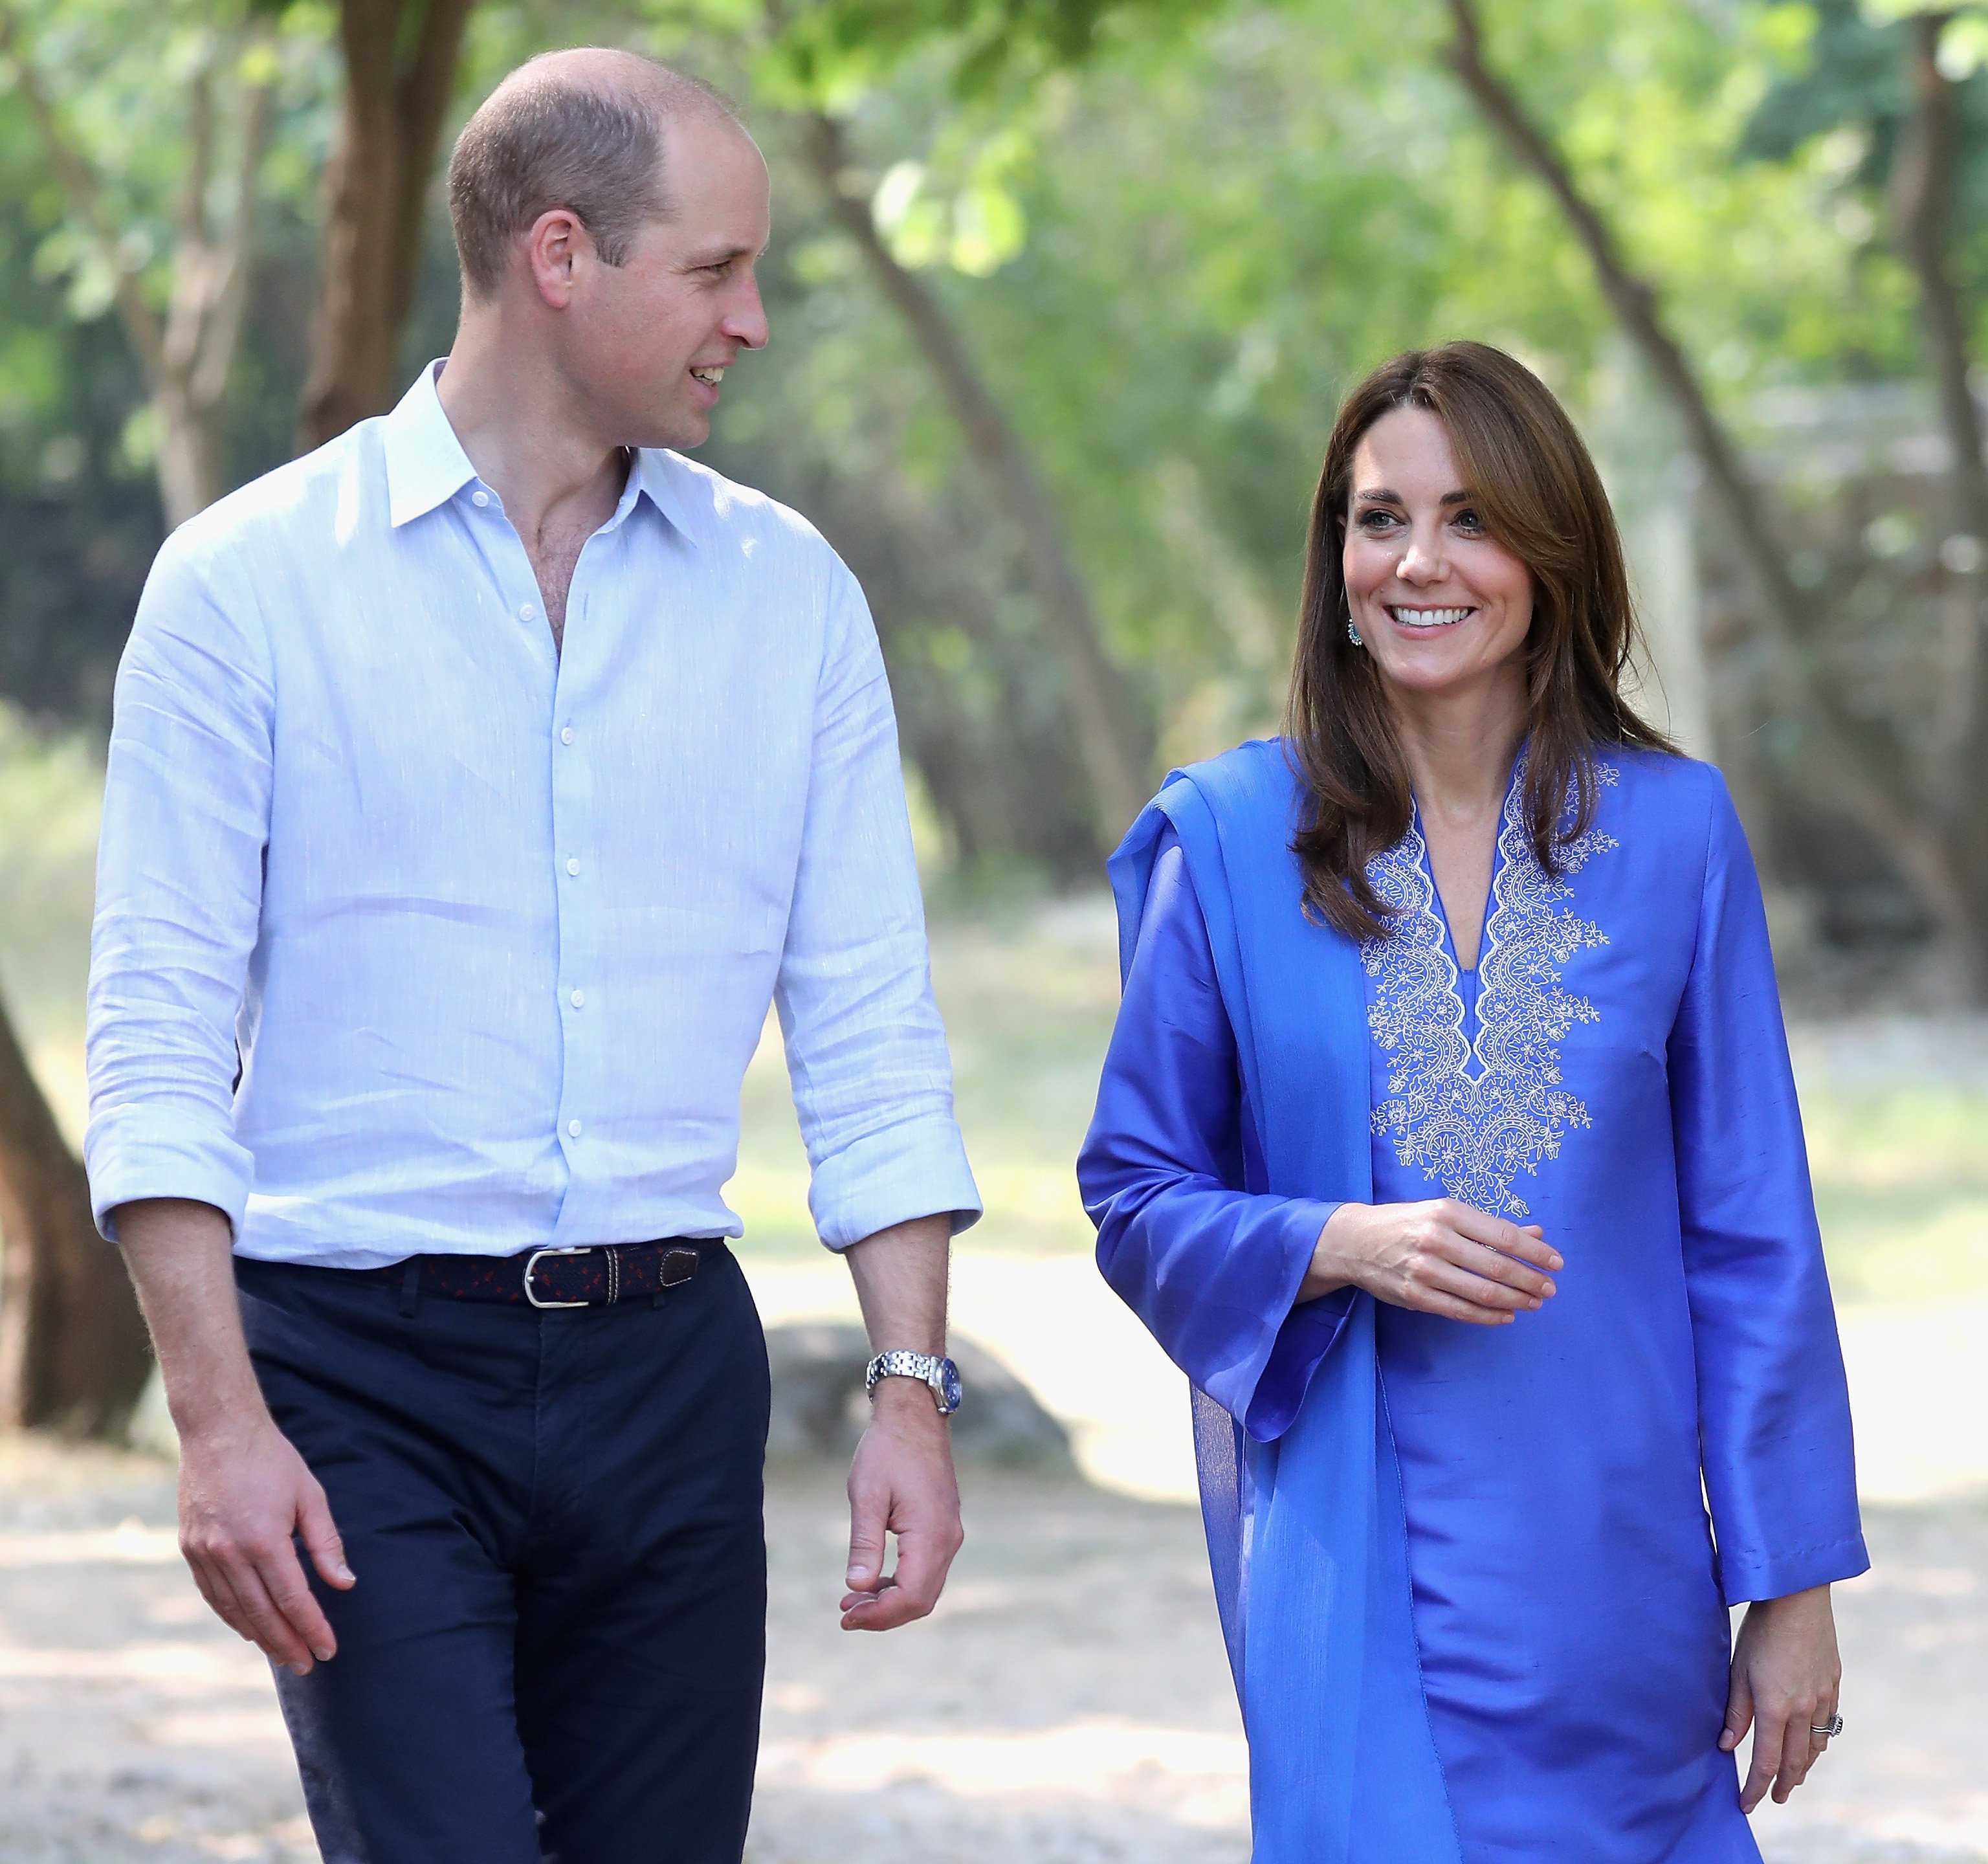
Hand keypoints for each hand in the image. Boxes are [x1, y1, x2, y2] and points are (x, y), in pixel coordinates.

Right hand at [178, 1415, 354, 1674]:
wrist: (218, 1432)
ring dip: (259, 1637)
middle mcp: (229, 1552)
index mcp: (263, 1539)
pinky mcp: (190, 1549)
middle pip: (262, 1613)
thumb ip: (326, 1543)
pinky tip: (249, 1627)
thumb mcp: (310, 1495)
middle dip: (287, 1643)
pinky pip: (213, 1594)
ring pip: (234, 1609)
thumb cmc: (272, 1460)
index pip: (292, 1599)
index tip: (328, 1649)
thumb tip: (344, 1584)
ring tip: (283, 1654)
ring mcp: (204, 1553)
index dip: (312, 1628)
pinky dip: (232, 1616)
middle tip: (307, 1665)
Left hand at [839, 1379, 962, 1631]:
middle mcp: (948, 1539)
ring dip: (892, 1600)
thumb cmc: (887, 1450)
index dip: (878, 1615)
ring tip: (853, 1599)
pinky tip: (875, 1580)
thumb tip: (857, 1587)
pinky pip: (927, 1570)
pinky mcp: (943, 1527)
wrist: (914, 1415)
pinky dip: (902, 1583)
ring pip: (926, 1587)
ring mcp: (949, 1533)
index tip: (845, 1615)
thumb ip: (864, 1543)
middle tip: (846, 1613)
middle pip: (921, 1600)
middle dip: (883, 1614)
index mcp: (931, 1533)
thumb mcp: (867, 1495)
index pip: (910, 1596)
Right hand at [1303, 1197, 1560, 1322]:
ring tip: (1533, 1303)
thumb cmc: (1407, 1223)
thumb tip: (1536, 1233)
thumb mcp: (1446, 1213)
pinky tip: (1507, 1316)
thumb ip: (1490, 1226)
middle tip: (1549, 1289)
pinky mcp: (1414, 1295)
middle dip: (1530, 1280)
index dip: (1534, 1252)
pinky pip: (1461, 1311)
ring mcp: (1424, 1270)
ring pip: (1481, 1292)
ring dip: (1515, 1301)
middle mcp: (1436, 1239)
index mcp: (1446, 1212)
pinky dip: (1489, 1316)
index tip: (1556, 1263)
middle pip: (1496, 1267)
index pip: (1502, 1235)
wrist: (1354, 1241)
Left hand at [1721, 1584, 1840, 1811]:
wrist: (1797, 1598)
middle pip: (1794, 1761)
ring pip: (1815, 1747)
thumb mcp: (1738, 1670)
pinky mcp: (1833, 1684)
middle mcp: (1804, 1709)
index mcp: (1775, 1707)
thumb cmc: (1760, 1631)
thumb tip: (1725, 1745)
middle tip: (1775, 1799)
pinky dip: (1819, 1742)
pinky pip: (1828, 1724)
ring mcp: (1823, 1698)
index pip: (1765, 1761)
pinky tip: (1812, 1746)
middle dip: (1783, 1784)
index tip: (1746, 1804)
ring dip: (1802, 1767)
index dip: (1756, 1787)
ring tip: (1793, 1779)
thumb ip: (1734, 1711)